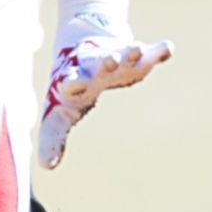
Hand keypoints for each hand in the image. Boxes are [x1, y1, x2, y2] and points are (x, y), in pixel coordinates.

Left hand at [37, 20, 172, 169]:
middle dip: (106, 61)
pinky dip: (158, 51)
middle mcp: (94, 67)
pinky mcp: (133, 53)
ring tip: (136, 48)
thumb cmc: (70, 86)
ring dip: (129, 53)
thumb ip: (52, 138)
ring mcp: (115, 57)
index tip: (72, 83)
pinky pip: (148, 52)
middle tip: (112, 58)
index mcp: (73, 81)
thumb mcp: (59, 112)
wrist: (80, 44)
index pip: (71, 82)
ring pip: (123, 53)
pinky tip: (167, 48)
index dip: (72, 83)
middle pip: (99, 63)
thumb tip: (44, 167)